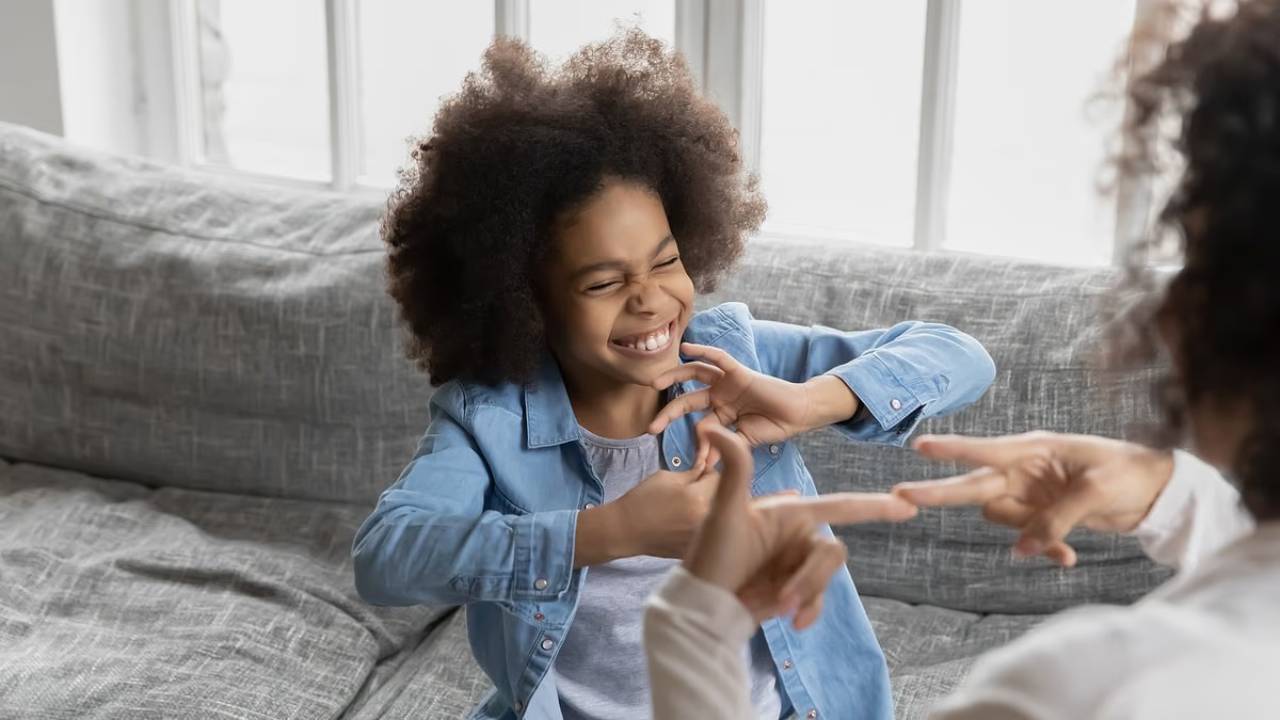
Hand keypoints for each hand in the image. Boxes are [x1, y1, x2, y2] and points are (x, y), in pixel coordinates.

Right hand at [613, 464, 720, 558]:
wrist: (625, 530)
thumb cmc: (642, 500)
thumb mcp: (666, 477)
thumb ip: (692, 472)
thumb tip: (708, 468)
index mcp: (699, 498)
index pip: (719, 477)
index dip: (707, 472)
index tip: (698, 475)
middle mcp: (706, 520)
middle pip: (723, 498)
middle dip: (712, 490)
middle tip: (694, 490)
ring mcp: (702, 538)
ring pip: (718, 517)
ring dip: (710, 509)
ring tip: (688, 508)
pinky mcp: (697, 549)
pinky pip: (709, 533)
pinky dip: (702, 527)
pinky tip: (684, 524)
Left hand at [648, 343, 858, 455]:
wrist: (799, 415)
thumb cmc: (774, 426)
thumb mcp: (743, 441)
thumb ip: (723, 446)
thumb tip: (704, 464)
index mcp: (720, 413)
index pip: (697, 425)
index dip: (695, 445)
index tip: (694, 465)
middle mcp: (719, 396)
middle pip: (686, 400)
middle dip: (668, 413)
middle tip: (651, 428)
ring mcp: (727, 383)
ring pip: (695, 373)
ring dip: (674, 376)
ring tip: (655, 383)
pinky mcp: (739, 371)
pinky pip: (719, 358)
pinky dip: (703, 351)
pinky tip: (686, 348)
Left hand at [685, 425, 917, 627]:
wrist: (702, 604)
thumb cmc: (709, 556)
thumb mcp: (722, 512)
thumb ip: (733, 470)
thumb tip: (713, 428)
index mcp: (790, 512)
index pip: (840, 506)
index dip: (874, 505)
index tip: (908, 504)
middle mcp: (799, 535)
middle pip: (833, 552)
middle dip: (811, 578)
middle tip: (782, 600)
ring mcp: (798, 563)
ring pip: (826, 577)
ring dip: (806, 594)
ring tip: (776, 608)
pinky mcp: (796, 589)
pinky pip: (819, 599)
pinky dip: (810, 610)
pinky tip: (794, 622)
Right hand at [892, 432, 1175, 566]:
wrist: (1157, 491)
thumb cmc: (1129, 473)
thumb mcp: (1095, 492)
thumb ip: (1055, 520)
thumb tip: (1021, 550)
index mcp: (1033, 449)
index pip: (984, 450)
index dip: (951, 450)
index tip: (919, 446)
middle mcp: (1023, 470)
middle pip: (973, 485)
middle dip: (938, 493)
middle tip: (899, 496)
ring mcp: (1030, 493)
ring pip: (1001, 519)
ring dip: (1025, 536)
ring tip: (1062, 548)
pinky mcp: (1042, 514)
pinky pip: (1027, 538)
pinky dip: (1046, 549)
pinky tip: (1069, 558)